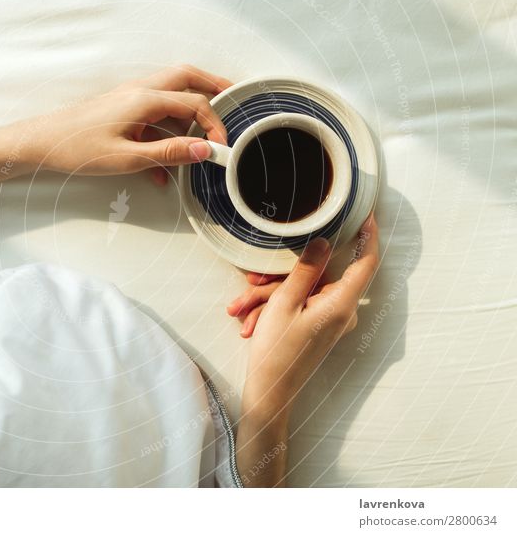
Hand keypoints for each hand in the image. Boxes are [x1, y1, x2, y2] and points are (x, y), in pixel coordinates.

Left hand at [18, 65, 232, 183]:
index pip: (194, 103)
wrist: (42, 142)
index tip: (221, 147)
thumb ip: (168, 154)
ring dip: (192, 105)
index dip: (214, 124)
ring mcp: (130, 98)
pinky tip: (164, 169)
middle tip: (234, 98)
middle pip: (187, 78)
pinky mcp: (122, 110)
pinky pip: (154, 113)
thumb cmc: (78, 148)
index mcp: (145, 99)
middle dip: (213, 86)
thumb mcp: (127, 158)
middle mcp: (140, 91)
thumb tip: (204, 150)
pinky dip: (167, 130)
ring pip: (171, 91)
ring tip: (209, 125)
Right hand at [235, 215, 378, 485]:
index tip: (364, 214)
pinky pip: (298, 306)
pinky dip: (272, 309)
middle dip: (279, 279)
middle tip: (250, 284)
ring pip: (300, 292)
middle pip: (316, 278)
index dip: (367, 236)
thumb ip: (305, 270)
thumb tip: (325, 241)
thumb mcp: (284, 303)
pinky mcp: (317, 327)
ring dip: (268, 297)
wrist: (269, 392)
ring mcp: (330, 321)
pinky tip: (248, 322)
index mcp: (341, 304)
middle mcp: (341, 311)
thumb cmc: (276, 351)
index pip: (365, 263)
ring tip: (240, 309)